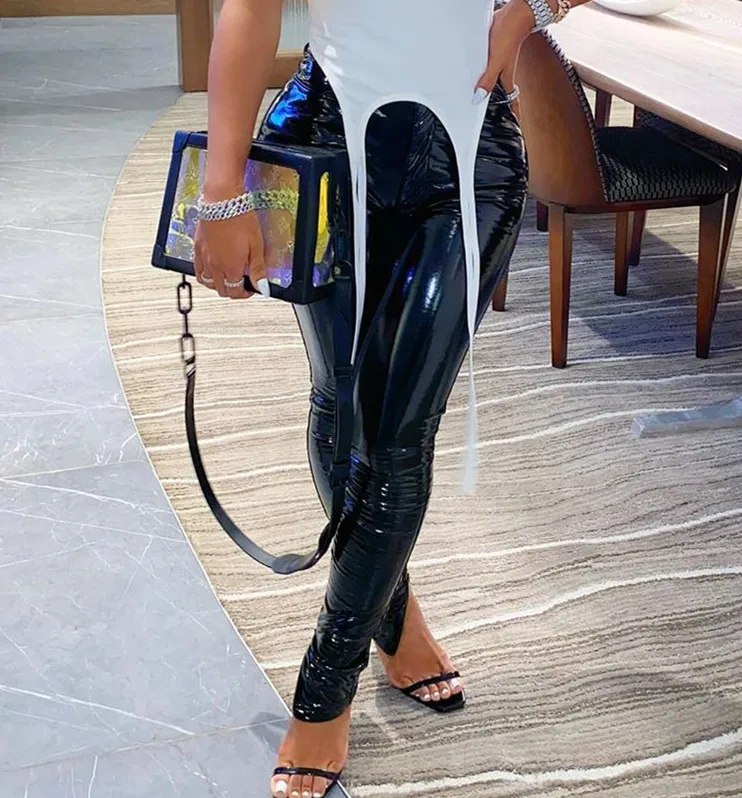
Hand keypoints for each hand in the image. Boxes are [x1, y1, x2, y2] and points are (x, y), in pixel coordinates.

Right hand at [194, 209, 266, 299]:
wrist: (222, 200)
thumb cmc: (240, 219)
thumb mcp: (256, 246)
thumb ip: (258, 270)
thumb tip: (263, 289)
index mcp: (231, 267)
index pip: (235, 292)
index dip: (244, 294)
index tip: (250, 289)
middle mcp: (215, 266)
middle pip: (221, 290)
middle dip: (232, 291)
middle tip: (241, 284)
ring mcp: (204, 257)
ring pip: (207, 283)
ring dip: (217, 285)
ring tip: (227, 278)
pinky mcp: (197, 247)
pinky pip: (197, 270)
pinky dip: (204, 275)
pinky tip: (211, 269)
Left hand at [475, 1, 534, 118]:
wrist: (514, 14)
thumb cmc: (508, 36)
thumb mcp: (496, 63)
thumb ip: (487, 81)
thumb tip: (478, 99)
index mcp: (507, 78)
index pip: (512, 101)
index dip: (514, 113)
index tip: (515, 124)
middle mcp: (504, 73)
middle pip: (503, 93)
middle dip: (502, 105)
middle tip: (497, 117)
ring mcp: (500, 63)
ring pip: (495, 81)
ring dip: (491, 90)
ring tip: (484, 101)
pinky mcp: (495, 53)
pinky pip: (489, 68)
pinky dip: (485, 75)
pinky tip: (477, 76)